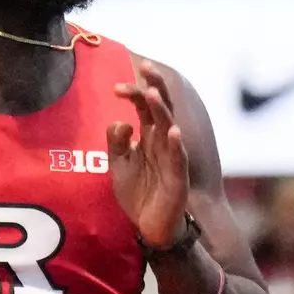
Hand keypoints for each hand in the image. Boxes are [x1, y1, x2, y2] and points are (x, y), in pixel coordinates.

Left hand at [109, 62, 190, 249]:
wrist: (149, 226)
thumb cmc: (138, 193)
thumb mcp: (118, 165)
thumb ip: (116, 142)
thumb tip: (121, 120)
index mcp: (148, 136)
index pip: (144, 106)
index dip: (134, 93)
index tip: (116, 87)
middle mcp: (162, 142)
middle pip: (162, 108)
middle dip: (155, 87)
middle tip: (146, 67)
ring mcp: (171, 158)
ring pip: (169, 128)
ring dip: (162, 110)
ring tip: (153, 94)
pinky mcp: (177, 178)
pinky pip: (178, 158)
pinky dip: (175, 144)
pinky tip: (173, 131)